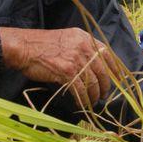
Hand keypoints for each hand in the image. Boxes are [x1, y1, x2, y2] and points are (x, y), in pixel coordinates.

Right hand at [0, 26, 121, 109]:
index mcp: (84, 37)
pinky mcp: (67, 71)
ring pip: (93, 82)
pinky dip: (83, 99)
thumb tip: (94, 67)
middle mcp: (83, 46)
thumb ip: (81, 48)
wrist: (24, 47)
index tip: (118, 80)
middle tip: (102, 96)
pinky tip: (81, 104)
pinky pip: (81, 90)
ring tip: (92, 102)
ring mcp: (76, 58)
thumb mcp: (66, 39)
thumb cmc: (42, 45)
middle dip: (105, 86)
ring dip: (94, 96)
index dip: (115, 69)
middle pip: (103, 71)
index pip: (107, 54)